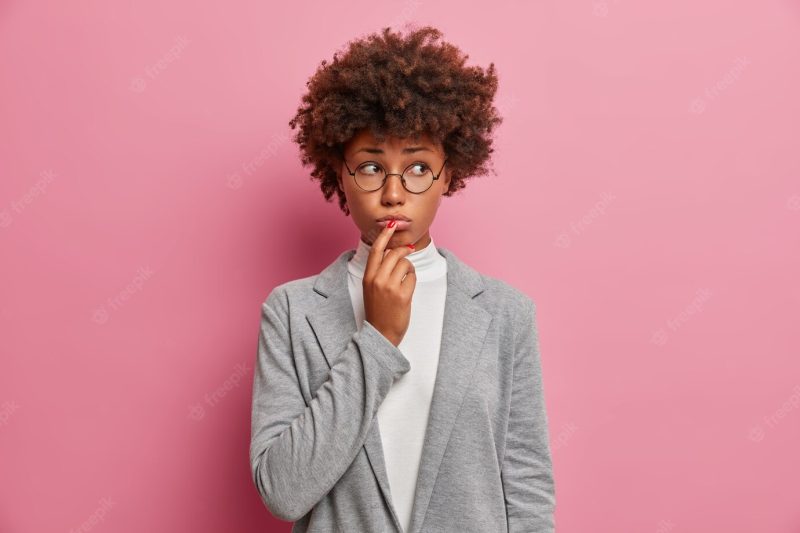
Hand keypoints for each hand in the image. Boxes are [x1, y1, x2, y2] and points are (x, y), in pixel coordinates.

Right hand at [362, 221, 416, 346]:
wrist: (381, 333)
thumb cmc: (378, 310)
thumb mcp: (371, 288)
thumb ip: (379, 271)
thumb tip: (392, 253)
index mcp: (368, 277)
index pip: (376, 250)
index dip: (384, 235)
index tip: (391, 224)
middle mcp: (377, 279)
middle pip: (394, 253)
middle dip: (404, 250)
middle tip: (409, 251)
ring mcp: (390, 287)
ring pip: (405, 263)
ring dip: (409, 268)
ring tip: (405, 279)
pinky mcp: (403, 295)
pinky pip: (412, 276)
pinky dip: (412, 280)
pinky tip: (407, 289)